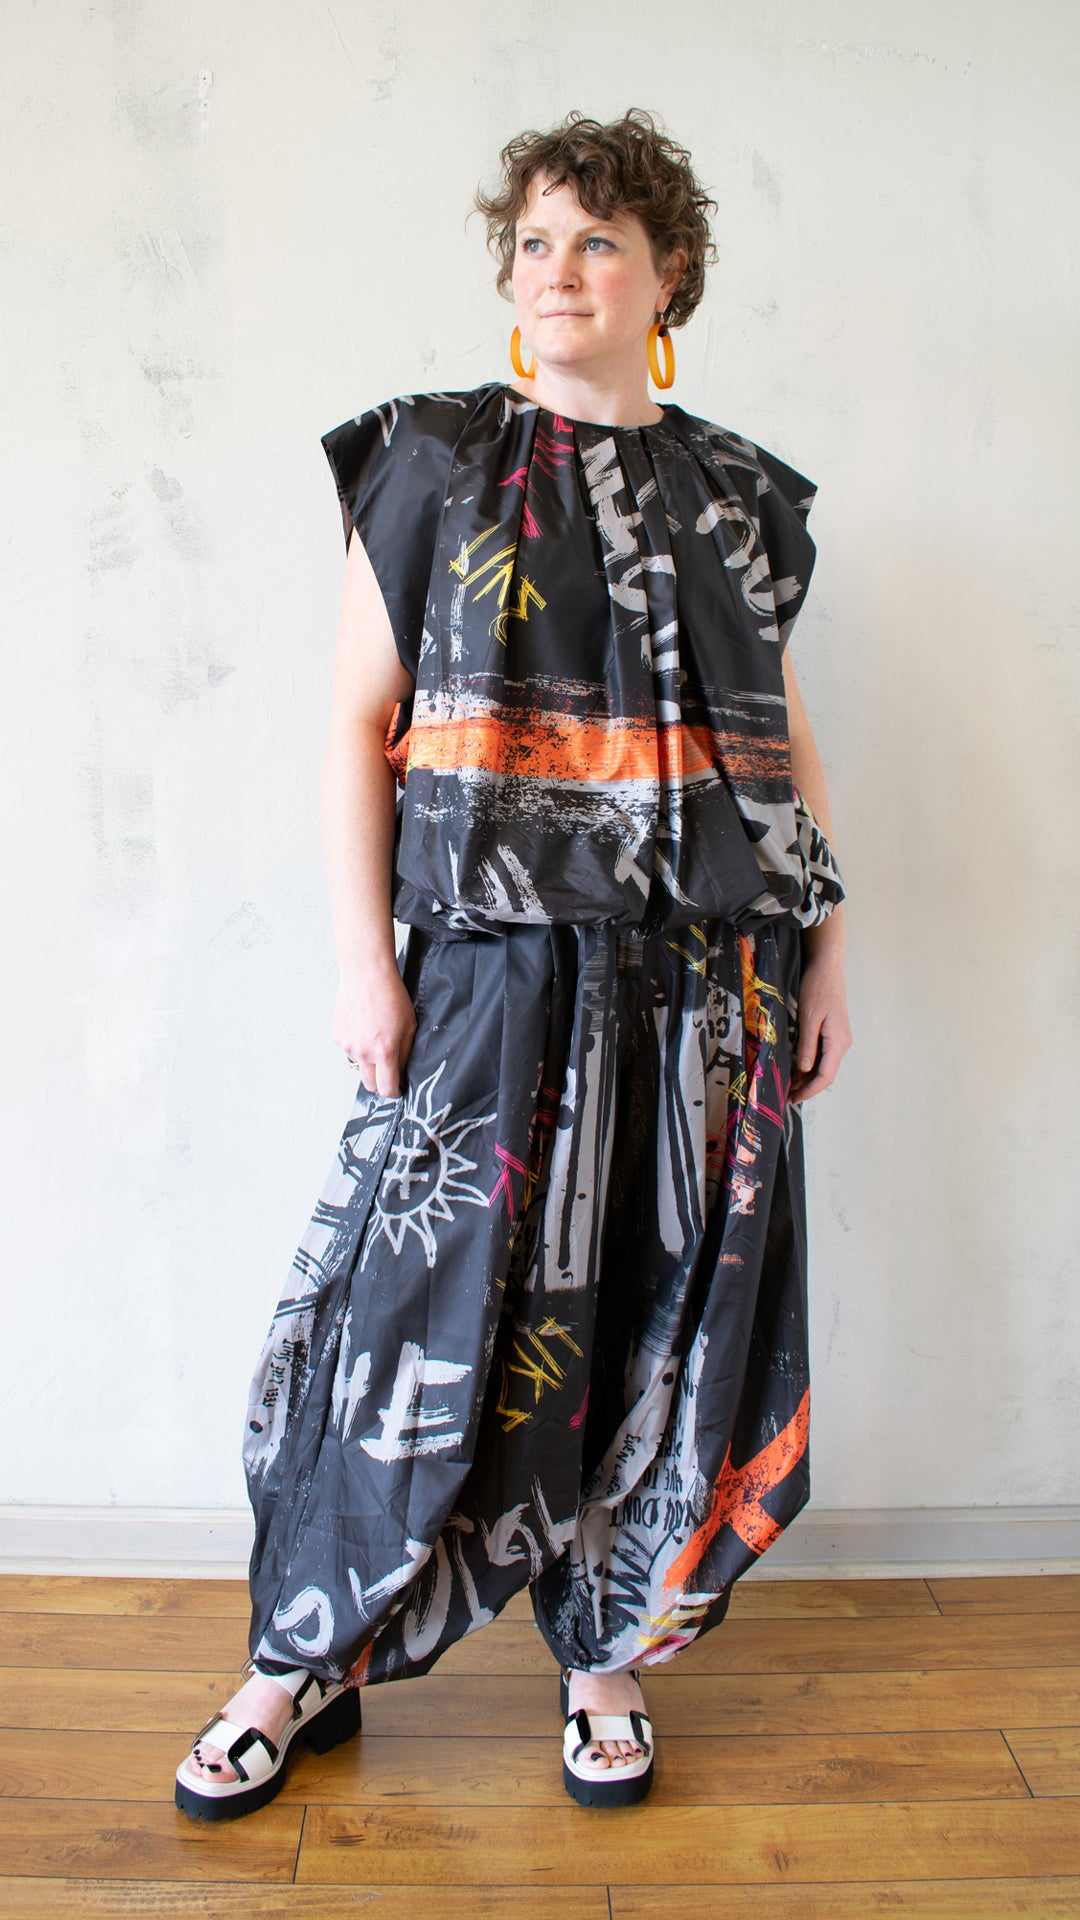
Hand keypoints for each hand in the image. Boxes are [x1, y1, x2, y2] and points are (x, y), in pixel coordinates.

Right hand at [331, 957, 415, 1097]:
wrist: (366, 975)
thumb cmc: (390, 996)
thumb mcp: (409, 1026)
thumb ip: (405, 1053)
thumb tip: (401, 1071)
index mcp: (384, 1052)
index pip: (387, 1088)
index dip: (395, 1092)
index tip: (398, 1089)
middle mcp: (363, 1052)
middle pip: (369, 1085)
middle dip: (380, 1083)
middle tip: (387, 1071)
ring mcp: (347, 1045)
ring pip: (359, 1065)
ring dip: (368, 1059)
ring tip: (375, 1036)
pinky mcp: (337, 1036)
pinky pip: (348, 1049)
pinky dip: (356, 1044)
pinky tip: (363, 1027)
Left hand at [789, 952, 852, 1103]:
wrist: (826, 966)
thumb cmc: (818, 988)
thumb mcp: (809, 1017)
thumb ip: (807, 1045)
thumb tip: (805, 1070)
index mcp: (838, 1042)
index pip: (825, 1076)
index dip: (809, 1090)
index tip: (792, 1099)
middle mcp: (842, 1043)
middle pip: (825, 1073)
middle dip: (807, 1087)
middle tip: (786, 1096)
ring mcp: (838, 1038)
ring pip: (823, 1065)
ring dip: (807, 1077)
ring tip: (787, 1085)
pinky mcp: (832, 1032)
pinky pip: (822, 1054)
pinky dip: (809, 1064)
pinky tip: (795, 1068)